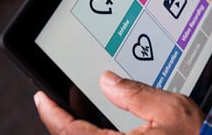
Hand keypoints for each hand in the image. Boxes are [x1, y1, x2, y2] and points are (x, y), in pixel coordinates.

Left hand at [34, 71, 204, 134]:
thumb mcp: (169, 110)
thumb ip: (136, 93)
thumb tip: (108, 81)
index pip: (70, 133)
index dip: (53, 114)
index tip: (42, 98)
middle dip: (66, 119)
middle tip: (65, 98)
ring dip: (82, 126)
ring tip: (84, 104)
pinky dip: (97, 132)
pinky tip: (105, 120)